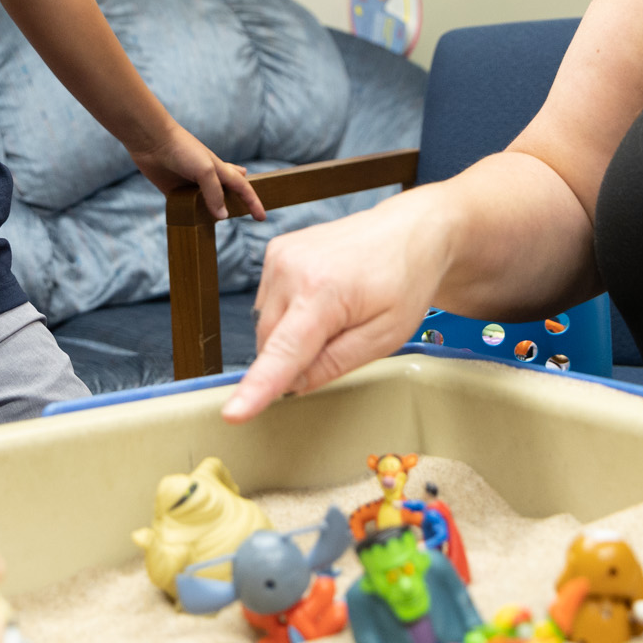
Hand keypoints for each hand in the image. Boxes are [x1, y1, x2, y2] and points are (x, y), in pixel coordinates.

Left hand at [129, 123, 264, 222]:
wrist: (152, 142)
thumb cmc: (183, 150)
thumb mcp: (205, 170)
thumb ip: (215, 193)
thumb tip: (222, 216)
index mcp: (221, 169)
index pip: (243, 188)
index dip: (254, 202)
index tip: (262, 218)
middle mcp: (208, 178)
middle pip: (227, 193)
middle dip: (238, 201)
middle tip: (246, 213)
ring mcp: (191, 185)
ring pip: (207, 203)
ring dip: (212, 213)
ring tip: (217, 224)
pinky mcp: (173, 191)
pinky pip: (186, 208)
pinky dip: (190, 215)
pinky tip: (191, 222)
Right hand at [222, 192, 447, 422]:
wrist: (410, 230)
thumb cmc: (404, 280)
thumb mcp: (386, 336)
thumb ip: (335, 364)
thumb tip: (294, 385)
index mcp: (324, 290)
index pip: (283, 351)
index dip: (257, 387)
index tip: (232, 413)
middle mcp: (291, 268)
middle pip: (270, 343)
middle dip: (297, 357)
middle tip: (341, 339)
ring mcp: (280, 255)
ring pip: (266, 324)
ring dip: (292, 333)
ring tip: (337, 310)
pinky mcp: (276, 250)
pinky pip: (269, 302)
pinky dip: (290, 311)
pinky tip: (323, 296)